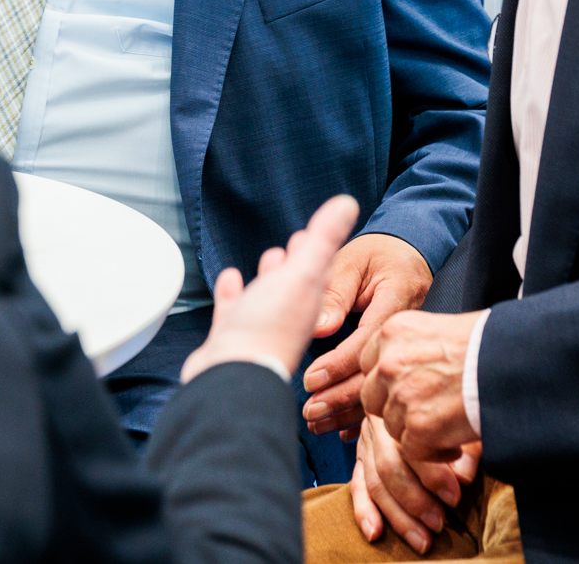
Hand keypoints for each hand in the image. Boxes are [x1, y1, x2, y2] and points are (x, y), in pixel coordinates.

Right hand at [181, 195, 359, 382]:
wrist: (230, 376)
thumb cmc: (269, 328)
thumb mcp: (303, 274)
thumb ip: (325, 239)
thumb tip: (348, 203)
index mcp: (308, 302)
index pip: (320, 271)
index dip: (320, 250)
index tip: (318, 233)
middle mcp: (285, 317)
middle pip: (296, 283)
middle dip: (296, 261)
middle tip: (296, 241)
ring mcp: (257, 328)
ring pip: (266, 296)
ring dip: (268, 275)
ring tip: (269, 258)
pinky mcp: (231, 338)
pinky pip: (234, 310)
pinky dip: (234, 292)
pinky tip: (230, 279)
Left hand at [299, 232, 432, 435]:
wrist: (409, 252)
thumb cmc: (376, 253)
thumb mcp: (352, 261)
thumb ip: (335, 292)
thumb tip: (317, 327)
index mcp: (396, 300)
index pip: (367, 340)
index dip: (339, 363)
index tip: (311, 380)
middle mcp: (405, 330)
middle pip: (375, 373)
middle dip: (342, 397)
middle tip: (311, 412)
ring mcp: (406, 348)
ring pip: (380, 387)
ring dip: (349, 411)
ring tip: (319, 425)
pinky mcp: (401, 358)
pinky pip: (384, 388)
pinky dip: (363, 411)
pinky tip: (345, 428)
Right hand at [349, 415, 479, 553]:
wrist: (426, 395)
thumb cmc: (451, 412)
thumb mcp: (463, 423)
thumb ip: (467, 449)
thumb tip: (463, 478)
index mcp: (402, 408)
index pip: (411, 446)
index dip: (433, 475)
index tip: (454, 496)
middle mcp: (379, 423)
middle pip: (389, 467)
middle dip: (415, 501)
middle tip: (439, 523)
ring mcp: (367, 441)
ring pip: (375, 483)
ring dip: (397, 515)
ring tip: (421, 538)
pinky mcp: (361, 458)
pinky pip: (358, 486)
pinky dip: (364, 511)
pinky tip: (374, 532)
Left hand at [357, 309, 479, 460]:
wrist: (515, 364)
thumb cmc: (488, 344)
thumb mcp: (440, 328)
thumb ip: (412, 348)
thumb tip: (400, 369)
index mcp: (393, 332)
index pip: (368, 364)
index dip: (385, 381)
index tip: (402, 389)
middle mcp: (390, 362)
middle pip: (372, 397)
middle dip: (394, 409)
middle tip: (424, 412)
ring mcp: (402, 396)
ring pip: (391, 426)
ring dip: (415, 431)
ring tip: (447, 425)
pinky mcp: (418, 427)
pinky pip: (410, 450)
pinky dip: (432, 453)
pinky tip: (455, 444)